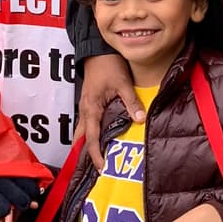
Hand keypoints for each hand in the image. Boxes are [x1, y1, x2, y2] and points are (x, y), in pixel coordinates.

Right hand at [75, 52, 140, 169]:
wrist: (96, 51)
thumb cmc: (108, 65)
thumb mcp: (122, 83)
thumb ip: (131, 102)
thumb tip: (140, 120)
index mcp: (91, 109)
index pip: (91, 138)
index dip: (95, 155)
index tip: (102, 168)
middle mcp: (85, 111)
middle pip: (82, 139)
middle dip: (87, 155)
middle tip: (97, 169)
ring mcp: (85, 108)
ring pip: (83, 132)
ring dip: (89, 146)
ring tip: (99, 159)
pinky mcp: (89, 104)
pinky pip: (87, 125)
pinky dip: (92, 135)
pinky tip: (102, 140)